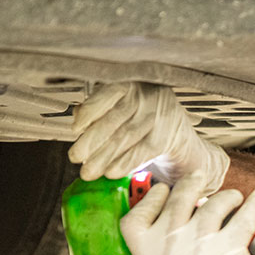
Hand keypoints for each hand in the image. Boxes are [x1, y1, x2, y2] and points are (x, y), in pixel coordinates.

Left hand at [69, 82, 229, 195]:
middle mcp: (148, 96)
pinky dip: (123, 164)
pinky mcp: (167, 137)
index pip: (107, 95)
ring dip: (103, 157)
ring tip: (88, 171)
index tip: (74, 131)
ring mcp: (160, 116)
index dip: (88, 113)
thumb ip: (101, 107)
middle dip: (91, 142)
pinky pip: (141, 152)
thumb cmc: (144, 118)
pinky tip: (110, 172)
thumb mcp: (124, 105)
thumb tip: (77, 119)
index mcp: (133, 82)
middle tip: (75, 157)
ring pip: (125, 138)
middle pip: (114, 120)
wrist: (180, 135)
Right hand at [120, 171, 254, 254]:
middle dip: (192, 183)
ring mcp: (199, 251)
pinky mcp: (229, 252)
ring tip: (233, 200)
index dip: (150, 199)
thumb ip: (159, 245)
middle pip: (177, 200)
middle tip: (201, 178)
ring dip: (226, 197)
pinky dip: (254, 203)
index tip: (164, 191)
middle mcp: (169, 254)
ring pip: (213, 204)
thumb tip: (174, 204)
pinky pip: (244, 216)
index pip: (135, 218)